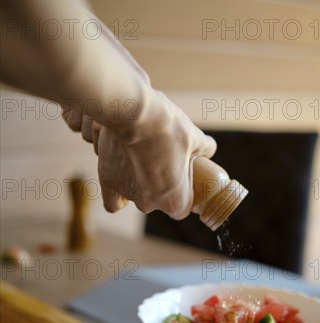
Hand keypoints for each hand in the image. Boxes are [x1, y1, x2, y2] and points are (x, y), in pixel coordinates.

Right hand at [63, 22, 215, 218]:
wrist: (133, 113)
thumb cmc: (168, 127)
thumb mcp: (194, 136)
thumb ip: (204, 148)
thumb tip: (209, 149)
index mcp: (174, 199)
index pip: (181, 209)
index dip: (184, 195)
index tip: (183, 179)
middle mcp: (148, 203)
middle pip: (157, 203)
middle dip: (160, 187)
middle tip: (163, 163)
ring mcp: (127, 193)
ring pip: (135, 197)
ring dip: (139, 185)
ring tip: (142, 160)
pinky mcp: (107, 180)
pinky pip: (112, 200)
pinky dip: (117, 192)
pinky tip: (121, 178)